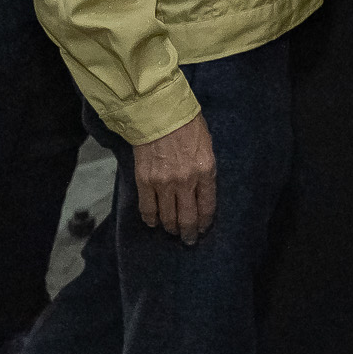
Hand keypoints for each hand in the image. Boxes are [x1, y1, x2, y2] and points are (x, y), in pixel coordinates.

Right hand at [131, 112, 216, 243]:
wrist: (159, 113)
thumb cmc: (187, 124)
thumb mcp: (206, 146)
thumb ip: (204, 169)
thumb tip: (201, 188)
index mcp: (206, 171)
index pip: (208, 206)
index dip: (205, 222)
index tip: (203, 228)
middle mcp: (186, 181)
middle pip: (188, 218)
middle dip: (189, 232)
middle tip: (189, 240)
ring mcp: (164, 183)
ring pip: (167, 217)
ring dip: (170, 228)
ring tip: (172, 232)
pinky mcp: (145, 181)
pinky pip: (147, 208)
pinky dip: (150, 219)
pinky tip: (153, 223)